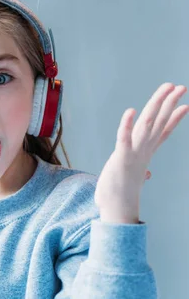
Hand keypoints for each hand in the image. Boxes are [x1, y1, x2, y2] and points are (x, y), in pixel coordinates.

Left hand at [94, 83, 188, 223]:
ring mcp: (133, 153)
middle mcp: (142, 151)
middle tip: (180, 87)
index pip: (162, 132)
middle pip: (158, 122)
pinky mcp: (120, 158)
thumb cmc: (120, 196)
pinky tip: (130, 111)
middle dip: (169, 103)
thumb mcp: (132, 181)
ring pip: (147, 124)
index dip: (173, 117)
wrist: (116, 211)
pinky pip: (123, 138)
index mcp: (145, 154)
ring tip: (166, 88)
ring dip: (156, 105)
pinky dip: (127, 125)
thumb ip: (141, 174)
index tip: (185, 105)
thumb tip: (147, 175)